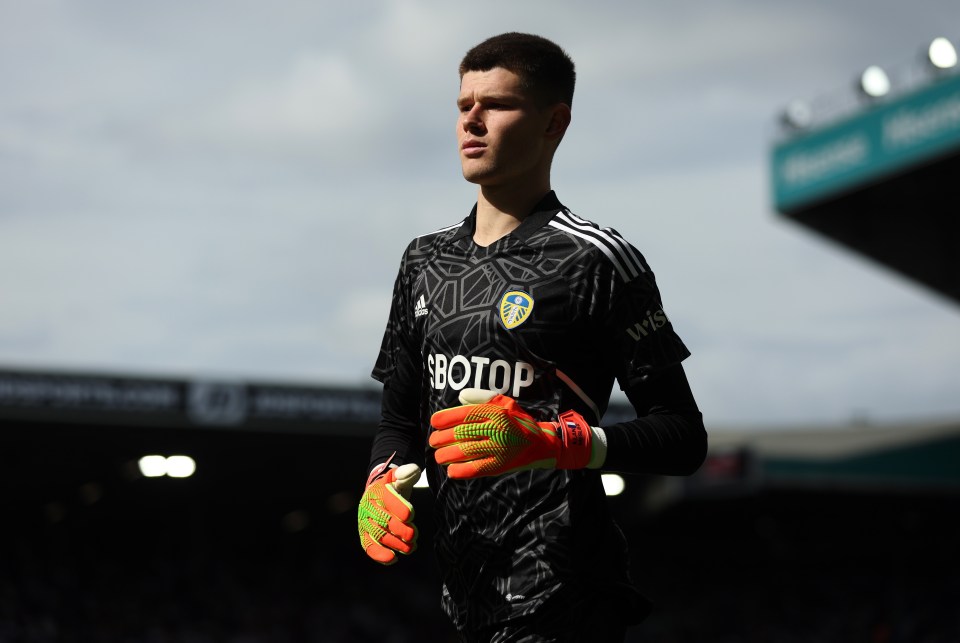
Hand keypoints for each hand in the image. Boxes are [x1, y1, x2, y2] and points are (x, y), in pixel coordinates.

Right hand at [357, 459, 420, 563]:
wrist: (378, 493)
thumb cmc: (393, 486)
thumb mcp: (399, 476)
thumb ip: (407, 473)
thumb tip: (413, 471)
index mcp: (378, 490)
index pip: (387, 499)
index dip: (399, 508)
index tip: (410, 515)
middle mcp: (368, 506)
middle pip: (383, 521)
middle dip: (400, 530)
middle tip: (413, 536)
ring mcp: (365, 521)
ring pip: (378, 536)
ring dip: (395, 544)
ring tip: (410, 548)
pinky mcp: (364, 534)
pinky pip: (369, 546)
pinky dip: (379, 555)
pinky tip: (393, 559)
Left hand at [429, 388, 592, 478]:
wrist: (542, 443)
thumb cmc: (519, 421)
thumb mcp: (505, 402)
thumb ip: (482, 398)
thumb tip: (461, 397)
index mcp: (496, 412)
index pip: (464, 413)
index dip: (445, 418)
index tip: (434, 422)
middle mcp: (496, 429)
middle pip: (461, 433)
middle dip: (442, 438)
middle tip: (433, 442)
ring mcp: (498, 448)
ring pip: (465, 451)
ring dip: (446, 455)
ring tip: (439, 456)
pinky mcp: (500, 465)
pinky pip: (476, 469)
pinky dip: (461, 471)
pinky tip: (451, 471)